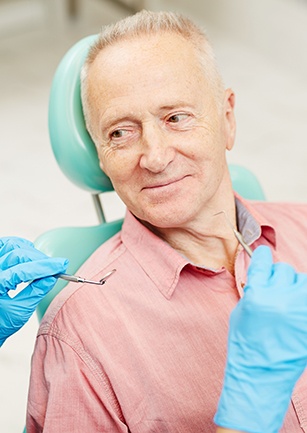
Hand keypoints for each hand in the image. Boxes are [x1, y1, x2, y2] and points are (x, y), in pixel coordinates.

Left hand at [0, 237, 67, 345]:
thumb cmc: (0, 324)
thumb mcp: (19, 312)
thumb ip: (36, 293)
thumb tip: (51, 277)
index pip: (23, 270)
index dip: (45, 267)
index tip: (61, 266)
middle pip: (18, 254)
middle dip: (40, 259)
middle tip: (56, 266)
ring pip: (11, 245)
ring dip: (30, 250)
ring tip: (42, 261)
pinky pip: (5, 245)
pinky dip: (19, 246)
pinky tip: (28, 254)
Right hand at [214, 245, 306, 432]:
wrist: (261, 373)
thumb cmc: (246, 343)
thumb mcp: (241, 310)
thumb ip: (254, 288)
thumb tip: (266, 271)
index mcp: (256, 296)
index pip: (263, 262)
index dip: (262, 256)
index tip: (263, 255)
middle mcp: (280, 300)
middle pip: (284, 270)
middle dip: (278, 278)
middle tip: (275, 292)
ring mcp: (300, 311)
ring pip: (302, 280)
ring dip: (295, 287)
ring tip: (288, 303)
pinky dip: (302, 300)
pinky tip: (296, 310)